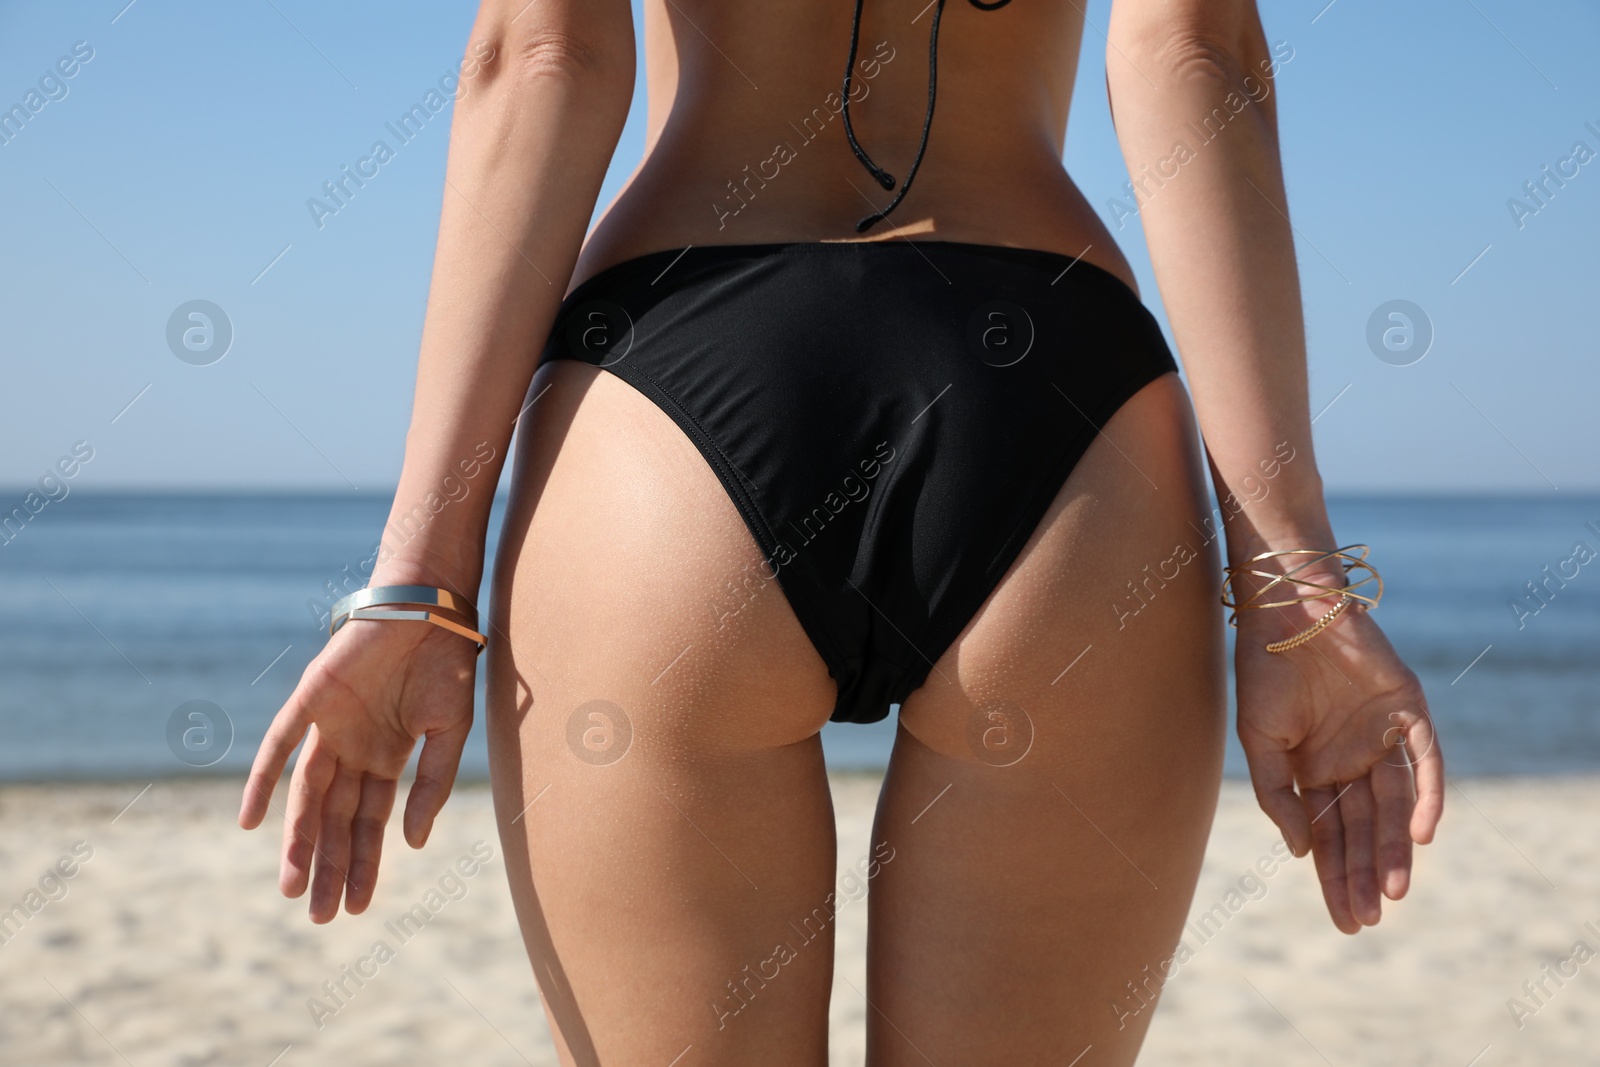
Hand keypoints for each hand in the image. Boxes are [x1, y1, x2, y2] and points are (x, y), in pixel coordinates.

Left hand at [238, 584, 477, 922]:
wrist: (431, 608)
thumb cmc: (447, 666)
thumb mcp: (450, 734)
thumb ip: (432, 786)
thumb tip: (414, 842)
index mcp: (388, 758)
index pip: (370, 823)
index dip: (364, 864)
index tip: (357, 907)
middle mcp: (353, 749)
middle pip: (335, 820)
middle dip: (329, 867)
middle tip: (319, 916)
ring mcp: (329, 726)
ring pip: (306, 795)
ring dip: (298, 840)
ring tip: (293, 885)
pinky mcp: (310, 699)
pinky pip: (279, 745)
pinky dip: (261, 782)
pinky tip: (249, 822)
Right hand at [1235, 600, 1443, 932]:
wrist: (1285, 609)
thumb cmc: (1263, 672)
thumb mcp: (1258, 743)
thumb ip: (1278, 798)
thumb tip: (1302, 853)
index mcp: (1315, 769)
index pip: (1329, 834)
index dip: (1335, 877)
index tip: (1344, 920)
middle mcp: (1353, 758)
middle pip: (1365, 828)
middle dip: (1365, 874)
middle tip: (1368, 920)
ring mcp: (1383, 736)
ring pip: (1395, 805)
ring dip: (1396, 848)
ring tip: (1392, 892)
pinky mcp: (1409, 710)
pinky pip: (1425, 761)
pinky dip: (1426, 797)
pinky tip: (1421, 835)